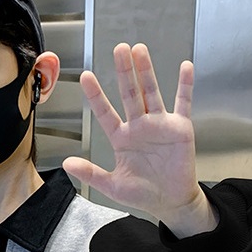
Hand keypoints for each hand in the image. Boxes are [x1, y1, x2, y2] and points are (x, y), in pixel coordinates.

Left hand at [63, 43, 217, 237]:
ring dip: (146, 71)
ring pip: (152, 92)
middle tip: (119, 49)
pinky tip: (185, 67)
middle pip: (130, 94)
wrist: (169, 202)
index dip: (96, 95)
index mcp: (121, 138)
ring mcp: (160, 125)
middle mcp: (139, 127)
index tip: (85, 76)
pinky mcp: (180, 128)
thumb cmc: (141, 194)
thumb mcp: (111, 186)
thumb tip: (66, 163)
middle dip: (124, 72)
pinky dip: (185, 86)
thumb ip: (90, 173)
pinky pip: (183, 103)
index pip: (105, 112)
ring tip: (139, 50)